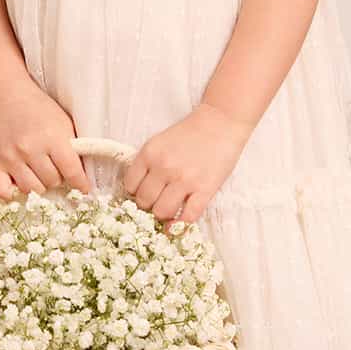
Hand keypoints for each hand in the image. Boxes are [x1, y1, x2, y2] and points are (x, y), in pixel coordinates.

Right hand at [0, 80, 92, 199]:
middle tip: (56, 169)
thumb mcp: (63, 122)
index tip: (84, 188)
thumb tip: (82, 172)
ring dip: (40, 185)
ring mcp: (11, 157)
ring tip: (40, 174)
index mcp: (52, 138)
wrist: (7, 95)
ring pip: (31, 189)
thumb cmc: (37, 107)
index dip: (81, 183)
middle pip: (52, 182)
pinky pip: (2, 190)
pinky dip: (12, 193)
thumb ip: (73, 146)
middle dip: (58, 178)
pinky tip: (19, 184)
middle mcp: (30, 149)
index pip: (72, 171)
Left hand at [121, 103, 252, 230]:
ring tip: (168, 209)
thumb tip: (138, 191)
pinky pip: (187, 217)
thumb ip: (147, 163)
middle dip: (148, 206)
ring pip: (162, 212)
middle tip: (156, 203)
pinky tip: (177, 225)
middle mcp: (164, 167)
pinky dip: (180, 225)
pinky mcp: (204, 189)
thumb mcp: (159, 141)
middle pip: (144, 201)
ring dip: (163, 215)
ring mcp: (184, 180)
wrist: (220, 123)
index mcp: (149, 154)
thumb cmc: (190, 133)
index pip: (130, 185)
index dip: (135, 193)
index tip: (142, 194)